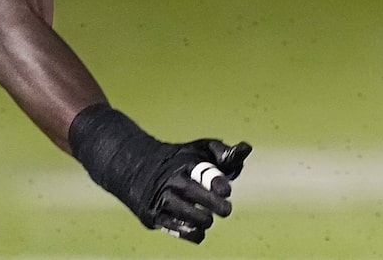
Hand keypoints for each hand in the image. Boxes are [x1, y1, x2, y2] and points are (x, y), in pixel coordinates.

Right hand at [69, 103, 250, 242]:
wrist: (136, 168)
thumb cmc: (180, 160)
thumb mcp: (201, 150)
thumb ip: (225, 153)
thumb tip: (246, 149)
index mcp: (186, 161)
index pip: (203, 171)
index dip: (216, 181)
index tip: (226, 190)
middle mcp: (172, 179)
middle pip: (195, 193)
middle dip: (214, 204)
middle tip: (226, 209)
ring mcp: (161, 198)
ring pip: (186, 214)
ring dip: (203, 220)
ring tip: (209, 218)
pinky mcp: (152, 216)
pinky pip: (174, 229)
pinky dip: (190, 232)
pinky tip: (199, 231)